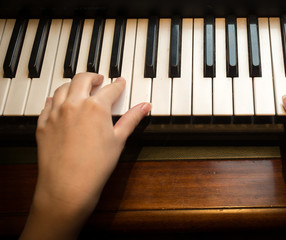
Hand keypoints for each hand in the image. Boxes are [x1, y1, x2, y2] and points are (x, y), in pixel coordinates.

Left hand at [20, 73, 150, 239]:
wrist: (67, 186)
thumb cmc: (95, 166)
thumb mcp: (119, 140)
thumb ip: (131, 119)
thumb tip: (144, 107)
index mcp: (95, 106)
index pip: (110, 89)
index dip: (118, 85)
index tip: (120, 83)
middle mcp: (73, 104)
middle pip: (82, 79)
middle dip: (93, 77)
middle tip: (99, 79)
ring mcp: (55, 113)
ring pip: (63, 88)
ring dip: (74, 84)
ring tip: (80, 88)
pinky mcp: (43, 124)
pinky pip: (48, 104)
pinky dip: (55, 99)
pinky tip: (59, 102)